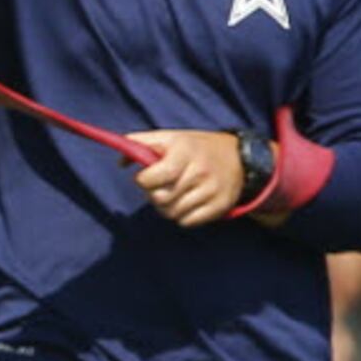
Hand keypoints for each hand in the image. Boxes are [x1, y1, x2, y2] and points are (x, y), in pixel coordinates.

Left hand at [128, 129, 242, 226]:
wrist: (240, 157)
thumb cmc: (195, 148)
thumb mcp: (171, 137)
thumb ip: (141, 143)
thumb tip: (121, 161)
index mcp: (185, 151)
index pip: (151, 178)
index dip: (143, 180)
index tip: (147, 176)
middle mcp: (200, 171)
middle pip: (160, 199)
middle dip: (154, 195)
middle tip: (162, 186)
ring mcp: (212, 190)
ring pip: (171, 213)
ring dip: (167, 207)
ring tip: (175, 194)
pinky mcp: (220, 206)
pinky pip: (186, 222)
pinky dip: (182, 216)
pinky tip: (188, 202)